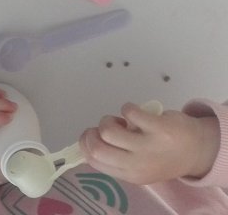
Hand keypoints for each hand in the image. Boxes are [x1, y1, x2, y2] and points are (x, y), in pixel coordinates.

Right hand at [79, 103, 219, 184]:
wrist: (198, 150)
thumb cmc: (163, 157)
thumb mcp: (139, 167)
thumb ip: (117, 160)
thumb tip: (90, 140)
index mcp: (130, 175)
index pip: (93, 160)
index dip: (85, 143)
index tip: (91, 136)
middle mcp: (138, 164)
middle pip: (97, 148)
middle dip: (92, 132)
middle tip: (104, 128)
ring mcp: (149, 146)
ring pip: (109, 130)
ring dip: (109, 120)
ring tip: (122, 122)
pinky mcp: (159, 127)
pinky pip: (129, 112)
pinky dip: (127, 108)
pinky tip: (135, 113)